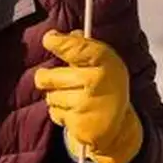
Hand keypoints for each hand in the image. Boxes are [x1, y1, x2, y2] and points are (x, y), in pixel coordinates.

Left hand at [34, 30, 142, 162]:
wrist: (117, 126)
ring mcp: (87, 104)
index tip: (49, 39)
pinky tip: (76, 112)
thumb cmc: (107, 88)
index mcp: (105, 61)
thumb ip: (82, 47)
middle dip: (45, 78)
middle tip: (53, 78)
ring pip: (50, 96)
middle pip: (49, 77)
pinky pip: (54, 113)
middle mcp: (96, 81)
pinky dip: (60, 113)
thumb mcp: (103, 63)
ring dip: (56, 97)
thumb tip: (60, 35)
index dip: (59, 43)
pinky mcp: (79, 124)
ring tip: (74, 99)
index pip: (76, 47)